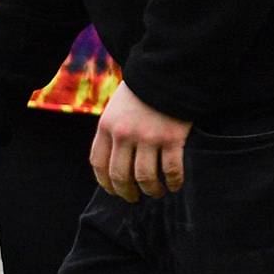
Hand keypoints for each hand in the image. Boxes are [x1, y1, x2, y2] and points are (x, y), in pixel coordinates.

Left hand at [91, 82, 190, 202]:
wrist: (166, 74)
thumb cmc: (140, 94)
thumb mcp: (115, 109)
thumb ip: (112, 133)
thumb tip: (113, 164)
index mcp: (106, 127)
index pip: (99, 163)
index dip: (105, 182)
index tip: (113, 191)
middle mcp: (124, 134)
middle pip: (120, 175)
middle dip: (126, 192)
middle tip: (133, 199)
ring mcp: (148, 137)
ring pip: (145, 178)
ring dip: (151, 190)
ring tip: (156, 193)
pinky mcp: (171, 138)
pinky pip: (171, 170)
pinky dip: (173, 182)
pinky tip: (174, 185)